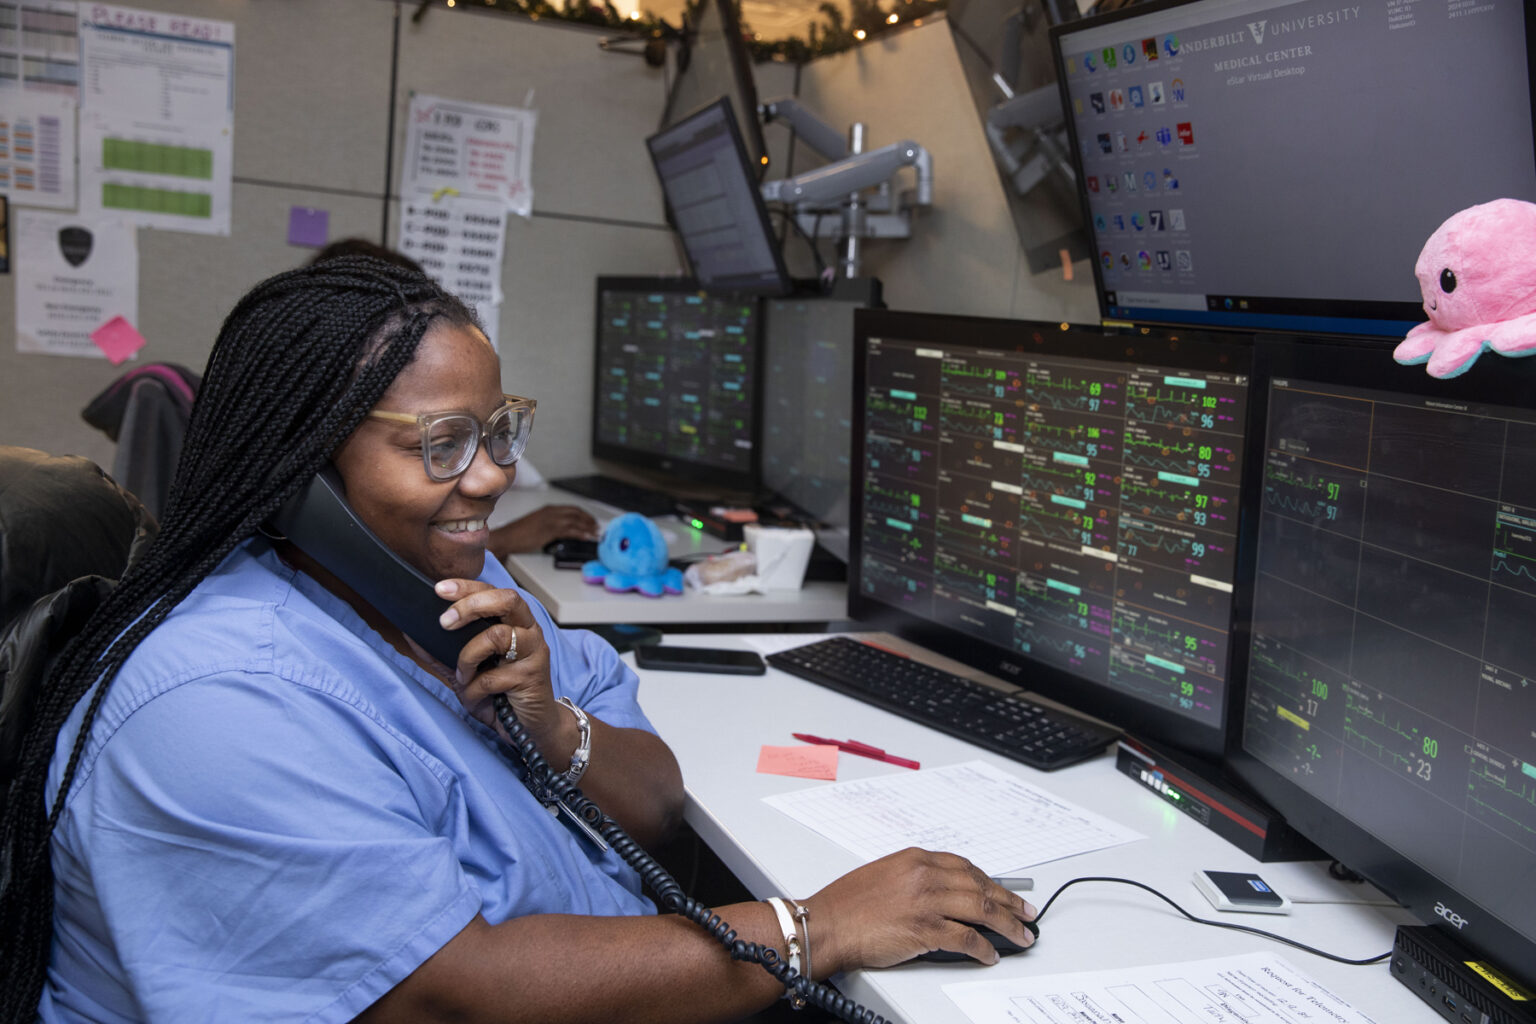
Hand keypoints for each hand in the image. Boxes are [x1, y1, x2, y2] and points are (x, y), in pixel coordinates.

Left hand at [431, 578, 573, 760]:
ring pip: (496, 636)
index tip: (439, 589)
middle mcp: (528, 630)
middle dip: (471, 605)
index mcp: (513, 622)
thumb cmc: (499, 693)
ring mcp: (534, 652)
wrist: (528, 728)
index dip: (467, 587)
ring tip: (462, 675)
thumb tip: (410, 634)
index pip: (493, 591)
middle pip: (506, 599)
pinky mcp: (533, 676)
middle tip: (445, 622)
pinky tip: (474, 697)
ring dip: (468, 657)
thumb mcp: (464, 671)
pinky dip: (474, 690)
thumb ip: (440, 653)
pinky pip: (493, 676)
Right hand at [489, 505, 598, 557]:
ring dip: (588, 527)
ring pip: (575, 522)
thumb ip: (550, 525)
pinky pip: (569, 531)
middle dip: (589, 520)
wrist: (506, 538)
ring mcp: (550, 521)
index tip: (591, 520)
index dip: (584, 514)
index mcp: (548, 509)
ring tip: (595, 533)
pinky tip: (586, 537)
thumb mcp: (537, 525)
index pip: (571, 509)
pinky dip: (580, 533)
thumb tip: (563, 531)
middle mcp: (551, 512)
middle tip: (597, 527)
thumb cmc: (518, 534)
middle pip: (576, 513)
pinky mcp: (549, 530)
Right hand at [800, 847, 1036, 972]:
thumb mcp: (884, 874)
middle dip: (1009, 902)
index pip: (965, 867)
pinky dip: (983, 948)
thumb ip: (915, 878)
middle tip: (1027, 913)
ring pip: (981, 910)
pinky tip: (991, 955)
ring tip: (1021, 935)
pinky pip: (966, 938)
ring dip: (1007, 924)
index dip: (990, 881)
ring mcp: (927, 901)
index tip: (1004, 892)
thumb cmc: (847, 904)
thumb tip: (942, 893)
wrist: (826, 924)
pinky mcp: (925, 929)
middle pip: (980, 886)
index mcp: (915, 858)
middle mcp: (924, 875)